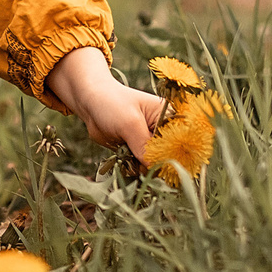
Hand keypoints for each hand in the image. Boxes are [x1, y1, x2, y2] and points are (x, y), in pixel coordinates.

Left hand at [44, 46, 165, 162]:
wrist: (90, 102)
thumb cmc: (112, 103)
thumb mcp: (129, 123)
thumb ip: (143, 146)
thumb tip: (154, 169)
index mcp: (169, 116)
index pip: (181, 141)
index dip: (177, 155)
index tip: (167, 167)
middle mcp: (163, 130)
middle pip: (170, 155)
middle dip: (160, 165)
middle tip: (145, 165)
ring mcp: (150, 142)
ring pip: (155, 163)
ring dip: (146, 169)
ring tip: (133, 161)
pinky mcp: (138, 150)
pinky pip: (142, 166)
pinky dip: (136, 169)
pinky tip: (129, 165)